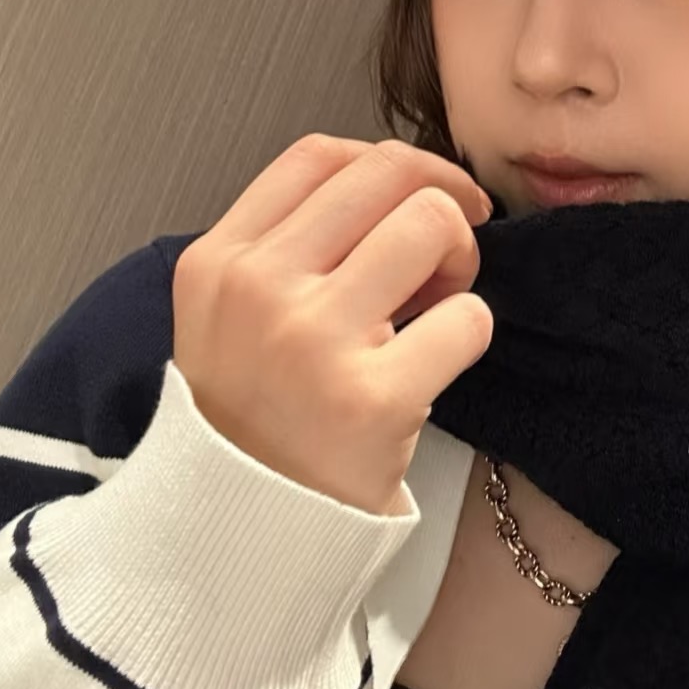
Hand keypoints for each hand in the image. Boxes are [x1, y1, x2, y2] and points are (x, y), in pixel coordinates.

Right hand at [172, 135, 493, 515]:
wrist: (245, 533)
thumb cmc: (256, 420)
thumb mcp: (230, 317)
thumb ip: (290, 246)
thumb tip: (400, 185)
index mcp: (219, 261)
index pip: (319, 156)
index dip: (392, 163)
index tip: (424, 193)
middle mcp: (258, 288)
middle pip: (386, 177)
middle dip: (438, 204)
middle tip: (445, 260)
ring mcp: (313, 340)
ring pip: (432, 225)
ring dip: (458, 261)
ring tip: (435, 312)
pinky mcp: (373, 398)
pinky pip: (469, 317)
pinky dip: (469, 333)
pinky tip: (435, 365)